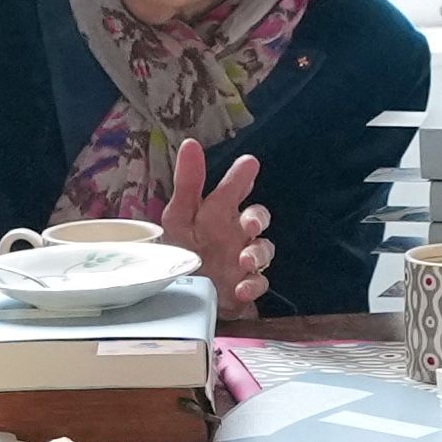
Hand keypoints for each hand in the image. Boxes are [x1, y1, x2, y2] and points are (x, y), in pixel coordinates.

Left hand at [153, 137, 271, 315]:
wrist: (189, 298)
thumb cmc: (185, 251)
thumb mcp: (178, 218)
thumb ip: (187, 184)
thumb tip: (191, 143)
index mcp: (217, 213)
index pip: (233, 191)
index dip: (240, 178)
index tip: (248, 164)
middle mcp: (235, 233)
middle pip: (256, 217)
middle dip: (257, 217)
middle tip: (250, 224)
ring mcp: (244, 260)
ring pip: (262, 249)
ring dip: (256, 254)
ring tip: (245, 261)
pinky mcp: (247, 286)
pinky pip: (258, 283)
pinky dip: (252, 285)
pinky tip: (241, 289)